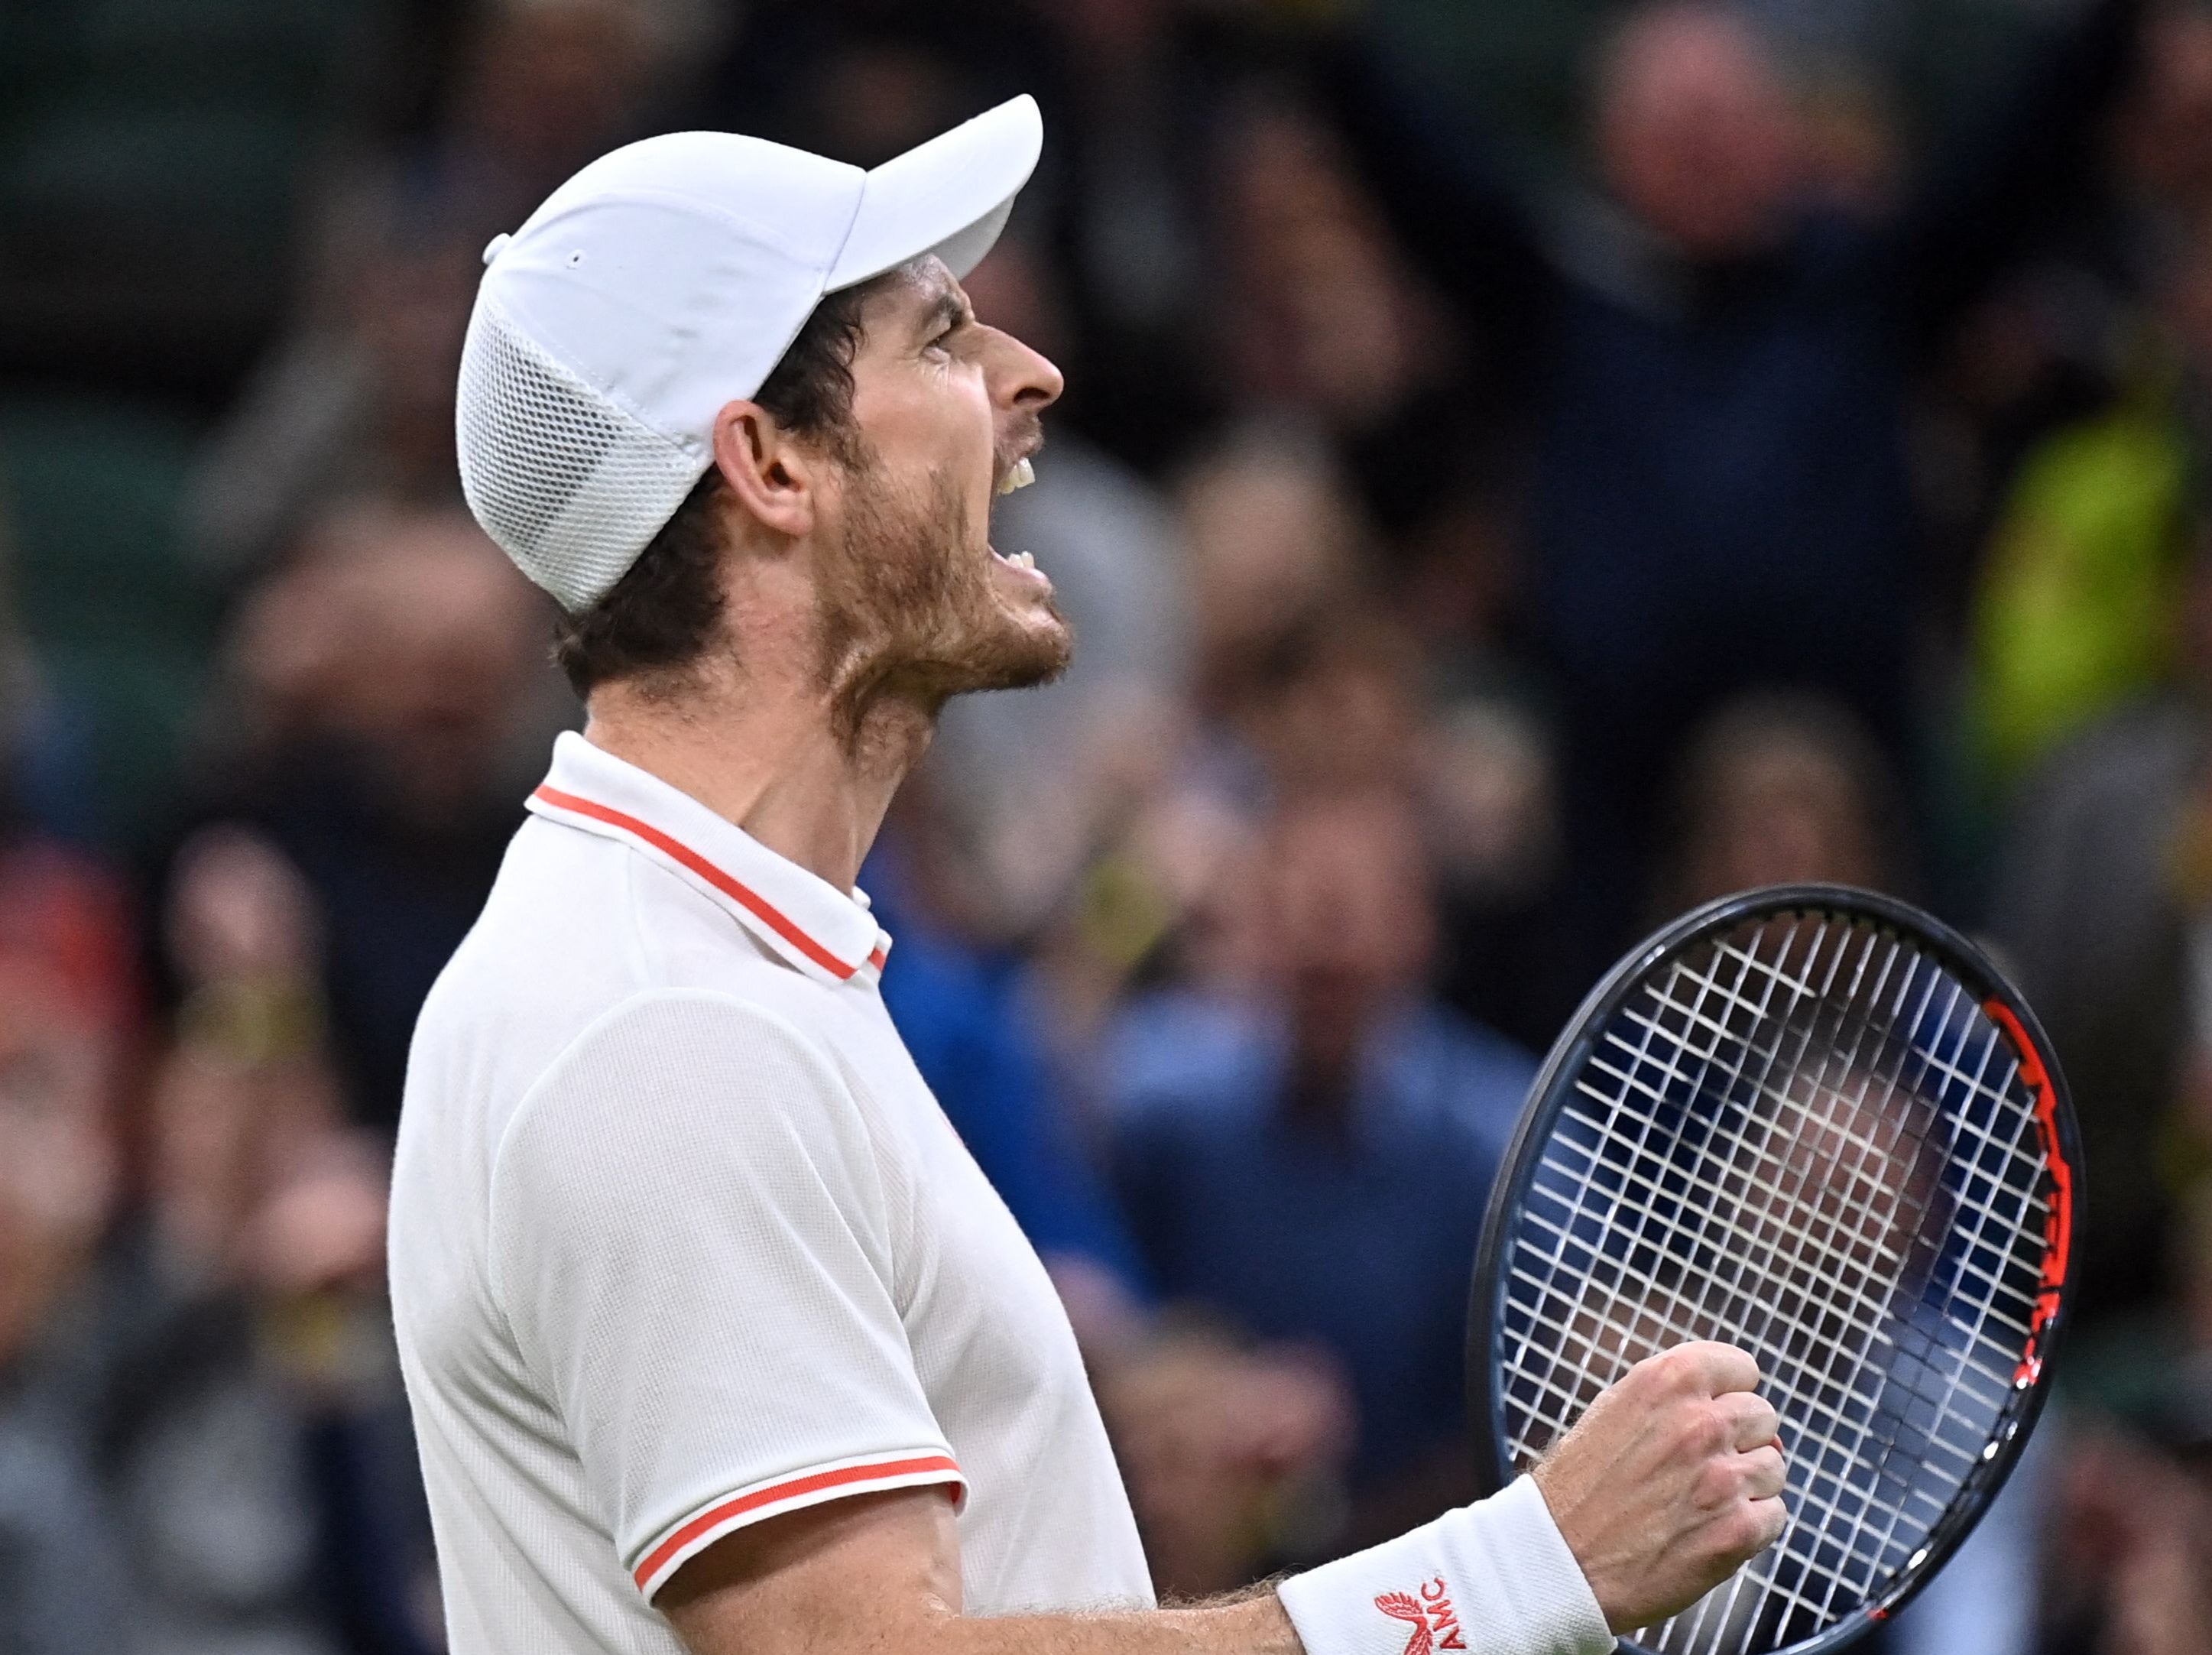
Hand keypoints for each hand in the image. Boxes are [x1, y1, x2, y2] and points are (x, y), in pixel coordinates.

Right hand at [1530, 1341, 1786, 1632]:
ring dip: (1746, 1485)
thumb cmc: (1581, 1488)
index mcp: (1666, 1380)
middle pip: (1763, 1415)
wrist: (1557, 1560)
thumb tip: (1755, 1423)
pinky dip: (1750, 1526)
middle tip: (1698, 1467)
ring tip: (1698, 1502)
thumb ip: (1677, 1401)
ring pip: (1773, 1467)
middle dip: (1739, 1439)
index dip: (1727, 1394)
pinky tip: (1708, 1531)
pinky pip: (1775, 1515)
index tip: (1710, 1416)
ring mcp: (1723, 1478)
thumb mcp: (1616, 1412)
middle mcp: (1700, 1422)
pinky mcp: (1738, 1531)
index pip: (1741, 1367)